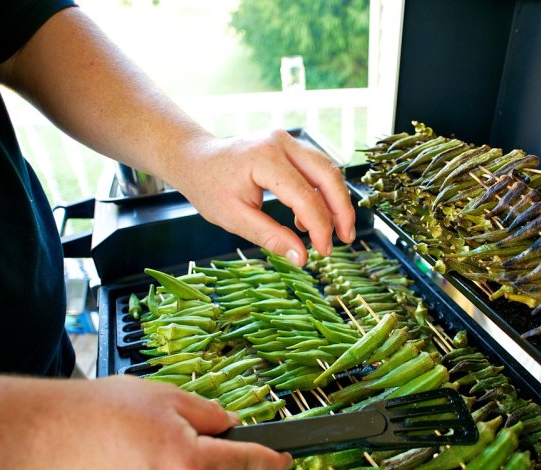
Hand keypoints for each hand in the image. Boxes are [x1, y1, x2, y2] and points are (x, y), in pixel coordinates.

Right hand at [49, 376, 292, 469]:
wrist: (44, 435)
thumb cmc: (102, 411)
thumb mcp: (164, 397)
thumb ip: (206, 413)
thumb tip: (231, 424)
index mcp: (190, 462)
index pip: (247, 464)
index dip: (271, 462)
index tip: (284, 461)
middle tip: (247, 460)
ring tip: (190, 455)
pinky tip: (168, 463)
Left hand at [169, 129, 356, 265]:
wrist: (194, 158)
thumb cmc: (208, 186)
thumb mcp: (234, 218)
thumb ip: (270, 236)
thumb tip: (302, 258)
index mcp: (264, 159)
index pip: (305, 196)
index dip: (320, 227)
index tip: (323, 252)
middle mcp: (281, 143)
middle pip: (328, 175)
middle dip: (342, 210)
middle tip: (346, 239)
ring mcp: (287, 140)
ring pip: (327, 170)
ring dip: (335, 201)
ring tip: (332, 233)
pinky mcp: (290, 145)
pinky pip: (316, 168)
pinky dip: (322, 193)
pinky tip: (308, 219)